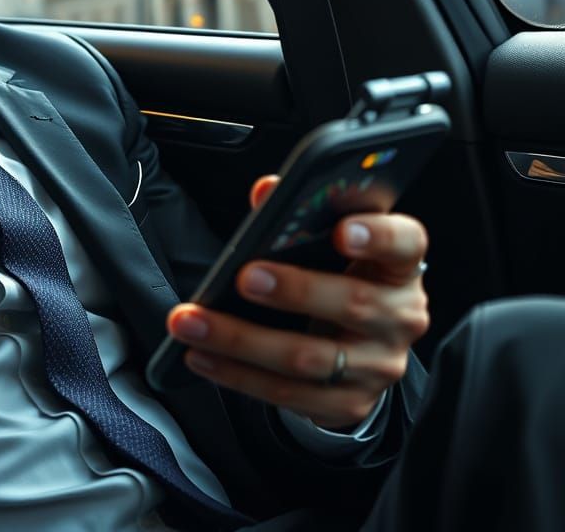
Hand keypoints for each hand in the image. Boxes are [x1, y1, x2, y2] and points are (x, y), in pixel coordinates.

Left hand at [166, 175, 428, 428]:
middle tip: (243, 276)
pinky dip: (238, 376)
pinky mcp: (350, 403)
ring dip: (241, 340)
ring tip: (191, 321)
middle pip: (354, 303)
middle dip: (293, 290)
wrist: (362, 342)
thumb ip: (299, 213)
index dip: (377, 235)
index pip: (404, 242)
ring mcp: (379, 366)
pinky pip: (289, 394)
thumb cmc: (338, 272)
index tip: (341, 230)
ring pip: (309, 357)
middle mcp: (400, 316)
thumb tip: (265, 191)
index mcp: (398, 264)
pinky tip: (201, 356)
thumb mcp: (331, 240)